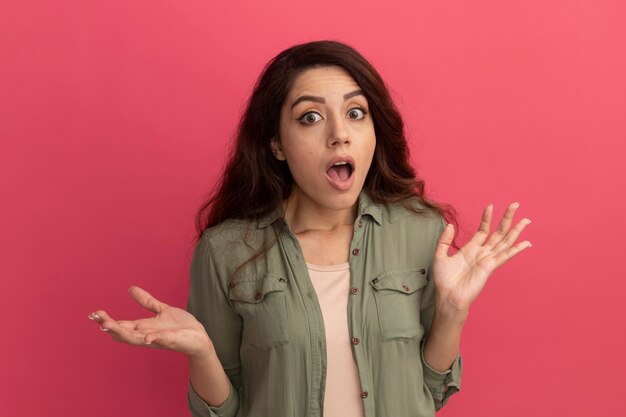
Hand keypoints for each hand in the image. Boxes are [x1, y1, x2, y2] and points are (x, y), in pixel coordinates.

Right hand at [89, 286, 212, 357]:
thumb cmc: (180, 326)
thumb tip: (131, 288)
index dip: (107, 320)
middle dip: (109, 326)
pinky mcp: (172, 341)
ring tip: (108, 326)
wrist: (199, 337)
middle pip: (123, 333)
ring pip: (137, 339)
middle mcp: (147, 335)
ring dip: (122, 333)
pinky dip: (154, 339)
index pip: (121, 325)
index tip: (94, 313)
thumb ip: (146, 301)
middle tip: (97, 318)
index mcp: (143, 327)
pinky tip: (148, 337)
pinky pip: (162, 340)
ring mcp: (159, 339)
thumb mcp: (161, 309)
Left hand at [432, 202, 531, 313]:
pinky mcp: (490, 267)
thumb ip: (444, 240)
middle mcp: (482, 253)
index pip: (483, 230)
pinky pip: (505, 256)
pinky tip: (526, 243)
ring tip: (526, 220)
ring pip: (505, 242)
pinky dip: (516, 249)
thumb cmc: (445, 280)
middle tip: (515, 205)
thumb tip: (450, 224)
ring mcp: (488, 260)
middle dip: (507, 218)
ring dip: (516, 231)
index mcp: (471, 249)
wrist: (448, 296)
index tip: (490, 206)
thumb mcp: (440, 256)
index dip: (487, 218)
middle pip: (498, 232)